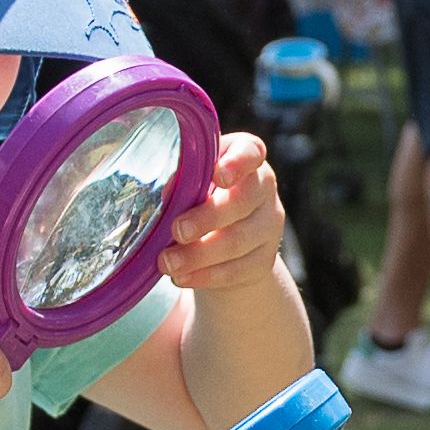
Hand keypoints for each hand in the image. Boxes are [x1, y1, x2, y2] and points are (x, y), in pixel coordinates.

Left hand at [162, 136, 287, 290]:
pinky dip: (205, 275)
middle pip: (243, 200)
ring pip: (238, 240)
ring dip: (198, 254)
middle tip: (176, 230)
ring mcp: (268, 226)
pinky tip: (180, 277)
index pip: (251, 151)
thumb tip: (162, 189)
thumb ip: (181, 180)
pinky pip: (236, 270)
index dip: (238, 162)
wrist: (227, 243)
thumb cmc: (201, 197)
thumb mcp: (192, 181)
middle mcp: (263, 189)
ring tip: (166, 262)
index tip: (219, 176)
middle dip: (207, 218)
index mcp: (245, 158)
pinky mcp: (264, 260)